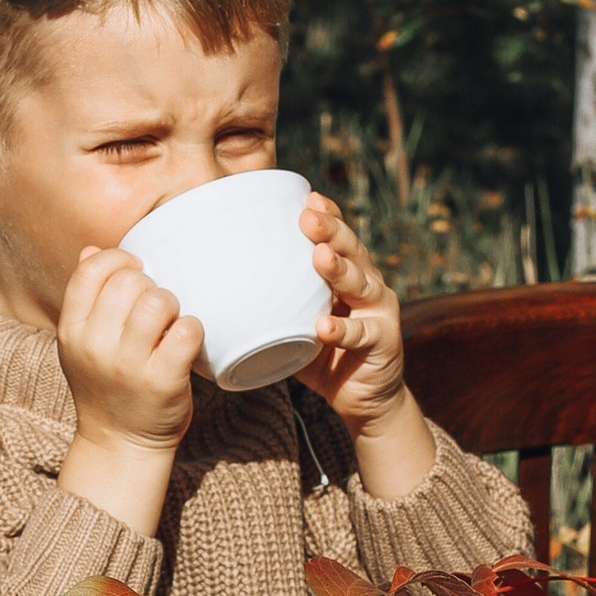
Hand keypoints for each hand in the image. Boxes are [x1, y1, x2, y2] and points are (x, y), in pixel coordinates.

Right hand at [56, 244, 195, 532]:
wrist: (120, 444)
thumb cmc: (106, 386)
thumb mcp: (82, 344)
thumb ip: (86, 298)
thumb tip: (92, 249)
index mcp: (71, 332)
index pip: (90, 271)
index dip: (118, 259)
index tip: (137, 269)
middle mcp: (95, 347)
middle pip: (129, 282)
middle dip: (150, 285)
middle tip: (155, 307)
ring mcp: (129, 366)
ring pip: (158, 301)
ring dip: (172, 305)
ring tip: (170, 323)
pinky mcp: (163, 381)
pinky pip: (186, 331)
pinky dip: (192, 329)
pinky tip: (185, 340)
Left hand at [298, 196, 436, 500]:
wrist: (362, 399)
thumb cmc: (322, 353)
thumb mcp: (295, 320)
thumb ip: (271, 301)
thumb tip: (212, 283)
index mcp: (348, 272)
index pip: (339, 236)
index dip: (327, 215)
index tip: (307, 197)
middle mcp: (368, 284)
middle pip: (352, 250)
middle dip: (331, 230)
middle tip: (308, 216)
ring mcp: (379, 312)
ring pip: (361, 284)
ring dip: (340, 270)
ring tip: (319, 257)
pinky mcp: (383, 342)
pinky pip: (361, 334)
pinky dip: (342, 329)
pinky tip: (324, 326)